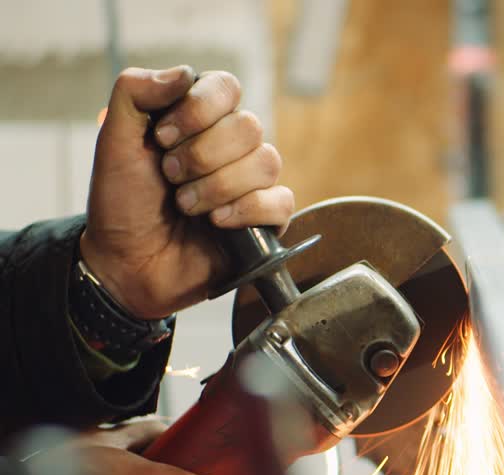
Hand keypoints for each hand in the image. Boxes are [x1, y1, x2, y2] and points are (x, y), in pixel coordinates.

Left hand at [80, 66, 294, 319]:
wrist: (127, 262)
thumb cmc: (122, 203)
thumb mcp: (114, 141)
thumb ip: (135, 93)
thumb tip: (184, 73)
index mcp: (200, 119)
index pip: (226, 87)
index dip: (198, 110)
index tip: (162, 137)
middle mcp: (231, 146)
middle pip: (249, 126)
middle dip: (202, 155)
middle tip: (170, 176)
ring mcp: (252, 182)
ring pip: (266, 162)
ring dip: (217, 186)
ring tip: (186, 205)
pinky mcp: (266, 220)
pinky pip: (280, 201)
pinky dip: (245, 210)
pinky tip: (217, 222)